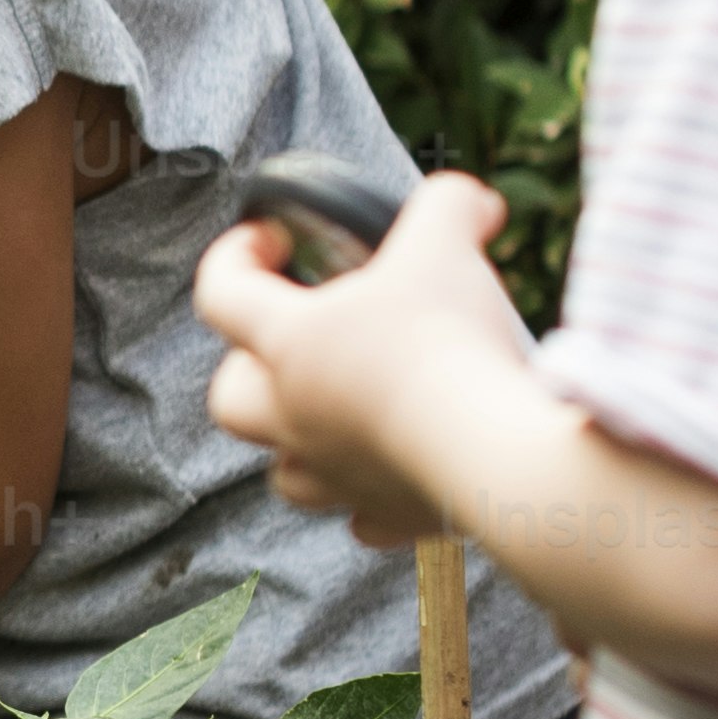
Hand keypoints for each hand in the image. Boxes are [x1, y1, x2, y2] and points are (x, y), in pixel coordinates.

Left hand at [190, 173, 532, 551]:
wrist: (497, 453)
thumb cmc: (452, 342)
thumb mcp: (450, 242)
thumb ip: (450, 207)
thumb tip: (474, 203)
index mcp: (289, 344)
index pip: (219, 293)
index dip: (234, 257)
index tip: (269, 242)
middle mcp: (295, 416)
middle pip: (230, 398)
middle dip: (249, 367)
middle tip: (299, 340)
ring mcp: (334, 474)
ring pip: (285, 469)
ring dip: (301, 440)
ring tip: (346, 410)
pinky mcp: (385, 515)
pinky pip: (360, 515)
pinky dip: (370, 497)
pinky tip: (399, 472)